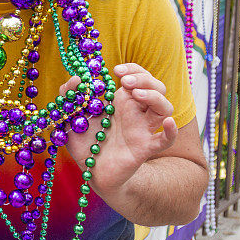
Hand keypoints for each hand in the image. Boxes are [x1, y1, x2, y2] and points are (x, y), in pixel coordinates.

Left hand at [59, 63, 177, 196]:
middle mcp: (136, 112)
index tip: (116, 70)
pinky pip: (165, 140)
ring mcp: (143, 129)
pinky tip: (167, 123)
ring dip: (155, 97)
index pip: (138, 76)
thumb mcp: (71, 116)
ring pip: (165, 108)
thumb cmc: (85, 141)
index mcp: (122, 101)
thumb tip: (74, 79)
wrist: (91, 171)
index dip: (133, 68)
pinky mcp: (144, 147)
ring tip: (136, 94)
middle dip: (143, 78)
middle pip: (156, 87)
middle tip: (124, 81)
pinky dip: (171, 131)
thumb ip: (68, 95)